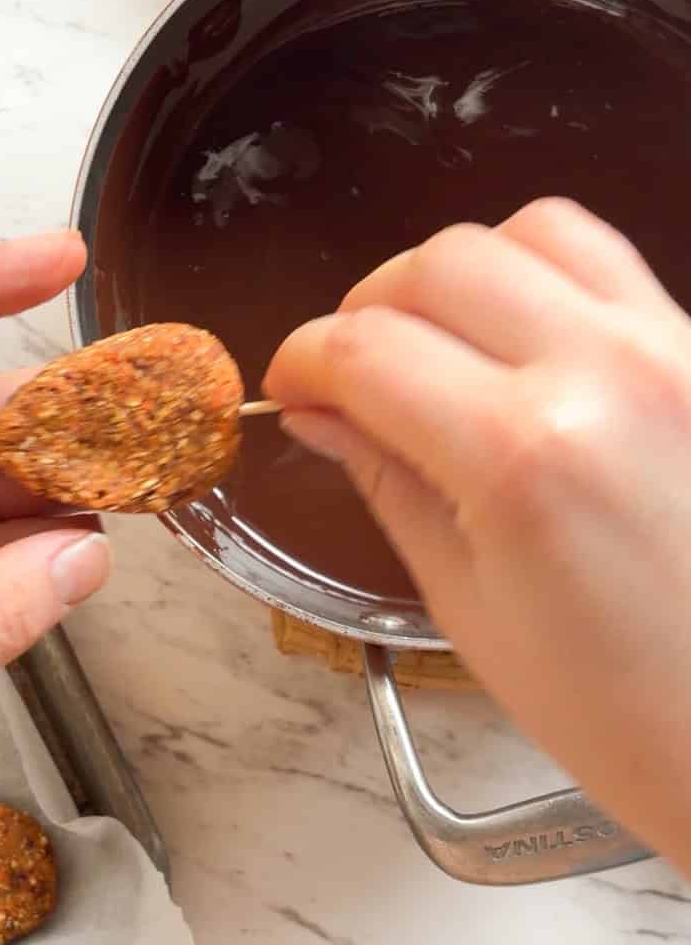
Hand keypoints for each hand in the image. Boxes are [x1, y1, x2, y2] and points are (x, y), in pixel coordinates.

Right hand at [264, 198, 690, 871]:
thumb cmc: (633, 714)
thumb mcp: (471, 607)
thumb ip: (390, 482)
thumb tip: (325, 415)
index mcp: (524, 456)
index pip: (367, 349)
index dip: (303, 359)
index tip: (292, 386)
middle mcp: (607, 374)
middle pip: (442, 263)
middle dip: (369, 308)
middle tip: (352, 372)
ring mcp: (676, 352)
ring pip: (534, 230)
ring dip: (462, 273)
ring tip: (439, 342)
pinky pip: (613, 267)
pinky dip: (546, 281)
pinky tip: (523, 349)